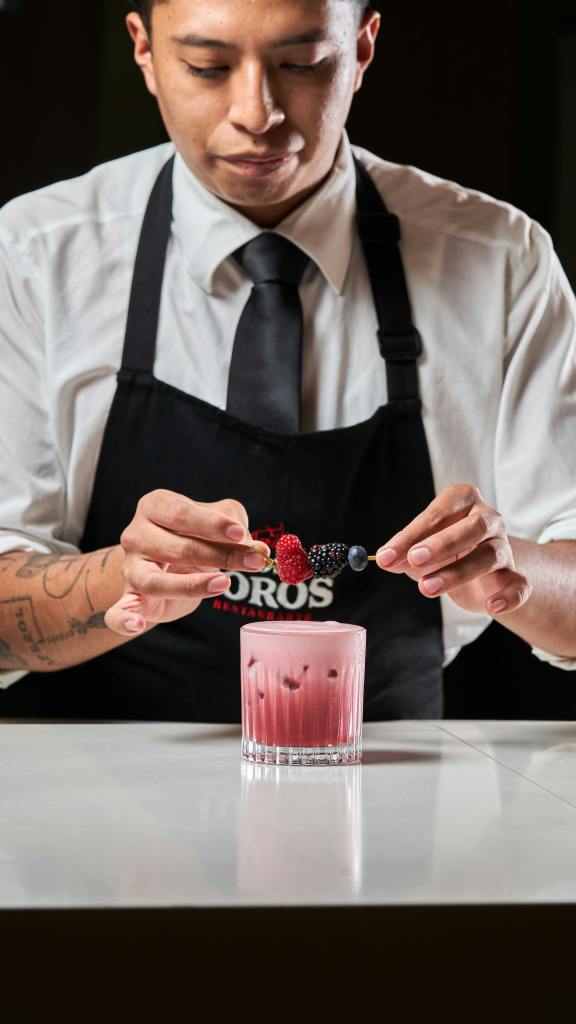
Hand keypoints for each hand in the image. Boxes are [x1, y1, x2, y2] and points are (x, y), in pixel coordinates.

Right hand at [105, 490, 268, 635]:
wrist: (163, 563)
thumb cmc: (193, 536)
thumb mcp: (216, 523)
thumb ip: (235, 530)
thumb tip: (257, 549)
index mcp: (155, 506)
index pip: (182, 513)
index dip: (212, 524)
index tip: (240, 534)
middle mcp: (136, 535)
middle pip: (177, 547)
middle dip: (220, 555)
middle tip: (255, 562)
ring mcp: (130, 568)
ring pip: (156, 581)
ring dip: (192, 585)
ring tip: (224, 584)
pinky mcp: (130, 597)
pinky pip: (119, 612)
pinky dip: (124, 619)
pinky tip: (138, 625)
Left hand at [375, 485, 531, 616]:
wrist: (479, 573)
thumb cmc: (445, 552)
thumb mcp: (419, 550)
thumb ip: (403, 553)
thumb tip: (387, 560)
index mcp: (464, 502)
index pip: (438, 513)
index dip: (411, 534)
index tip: (385, 556)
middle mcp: (488, 519)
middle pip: (473, 527)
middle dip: (442, 543)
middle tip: (414, 559)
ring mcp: (504, 547)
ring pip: (489, 556)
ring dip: (457, 573)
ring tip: (427, 588)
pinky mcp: (513, 575)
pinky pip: (519, 585)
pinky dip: (508, 596)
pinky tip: (490, 607)